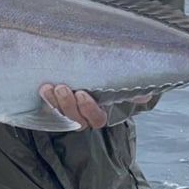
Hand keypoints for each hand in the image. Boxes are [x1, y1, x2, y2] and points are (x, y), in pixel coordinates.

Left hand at [38, 84, 153, 129]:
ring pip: (60, 115)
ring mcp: (65, 111)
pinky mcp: (51, 105)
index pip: (96, 119)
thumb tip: (146, 94)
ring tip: (49, 87)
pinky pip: (47, 108)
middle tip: (63, 88)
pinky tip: (43, 89)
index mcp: (98, 112)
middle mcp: (81, 116)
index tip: (83, 93)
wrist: (78, 69)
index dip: (89, 109)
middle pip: (76, 120)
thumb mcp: (115, 83)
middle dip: (69, 106)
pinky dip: (45, 100)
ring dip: (54, 102)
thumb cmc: (100, 78)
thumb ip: (131, 90)